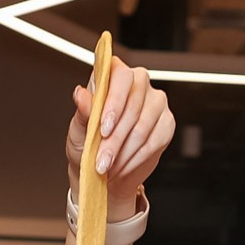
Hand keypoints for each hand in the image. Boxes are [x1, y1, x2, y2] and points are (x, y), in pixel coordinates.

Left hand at [67, 65, 174, 211]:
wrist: (102, 168)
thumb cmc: (88, 144)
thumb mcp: (78, 130)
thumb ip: (83, 112)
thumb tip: (80, 94)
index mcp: (114, 76)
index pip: (120, 76)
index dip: (114, 102)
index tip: (103, 129)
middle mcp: (138, 83)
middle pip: (133, 106)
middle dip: (115, 138)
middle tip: (102, 159)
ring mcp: (155, 102)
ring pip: (143, 127)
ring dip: (124, 152)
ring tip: (109, 166)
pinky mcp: (166, 123)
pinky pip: (154, 142)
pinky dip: (136, 158)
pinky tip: (123, 165)